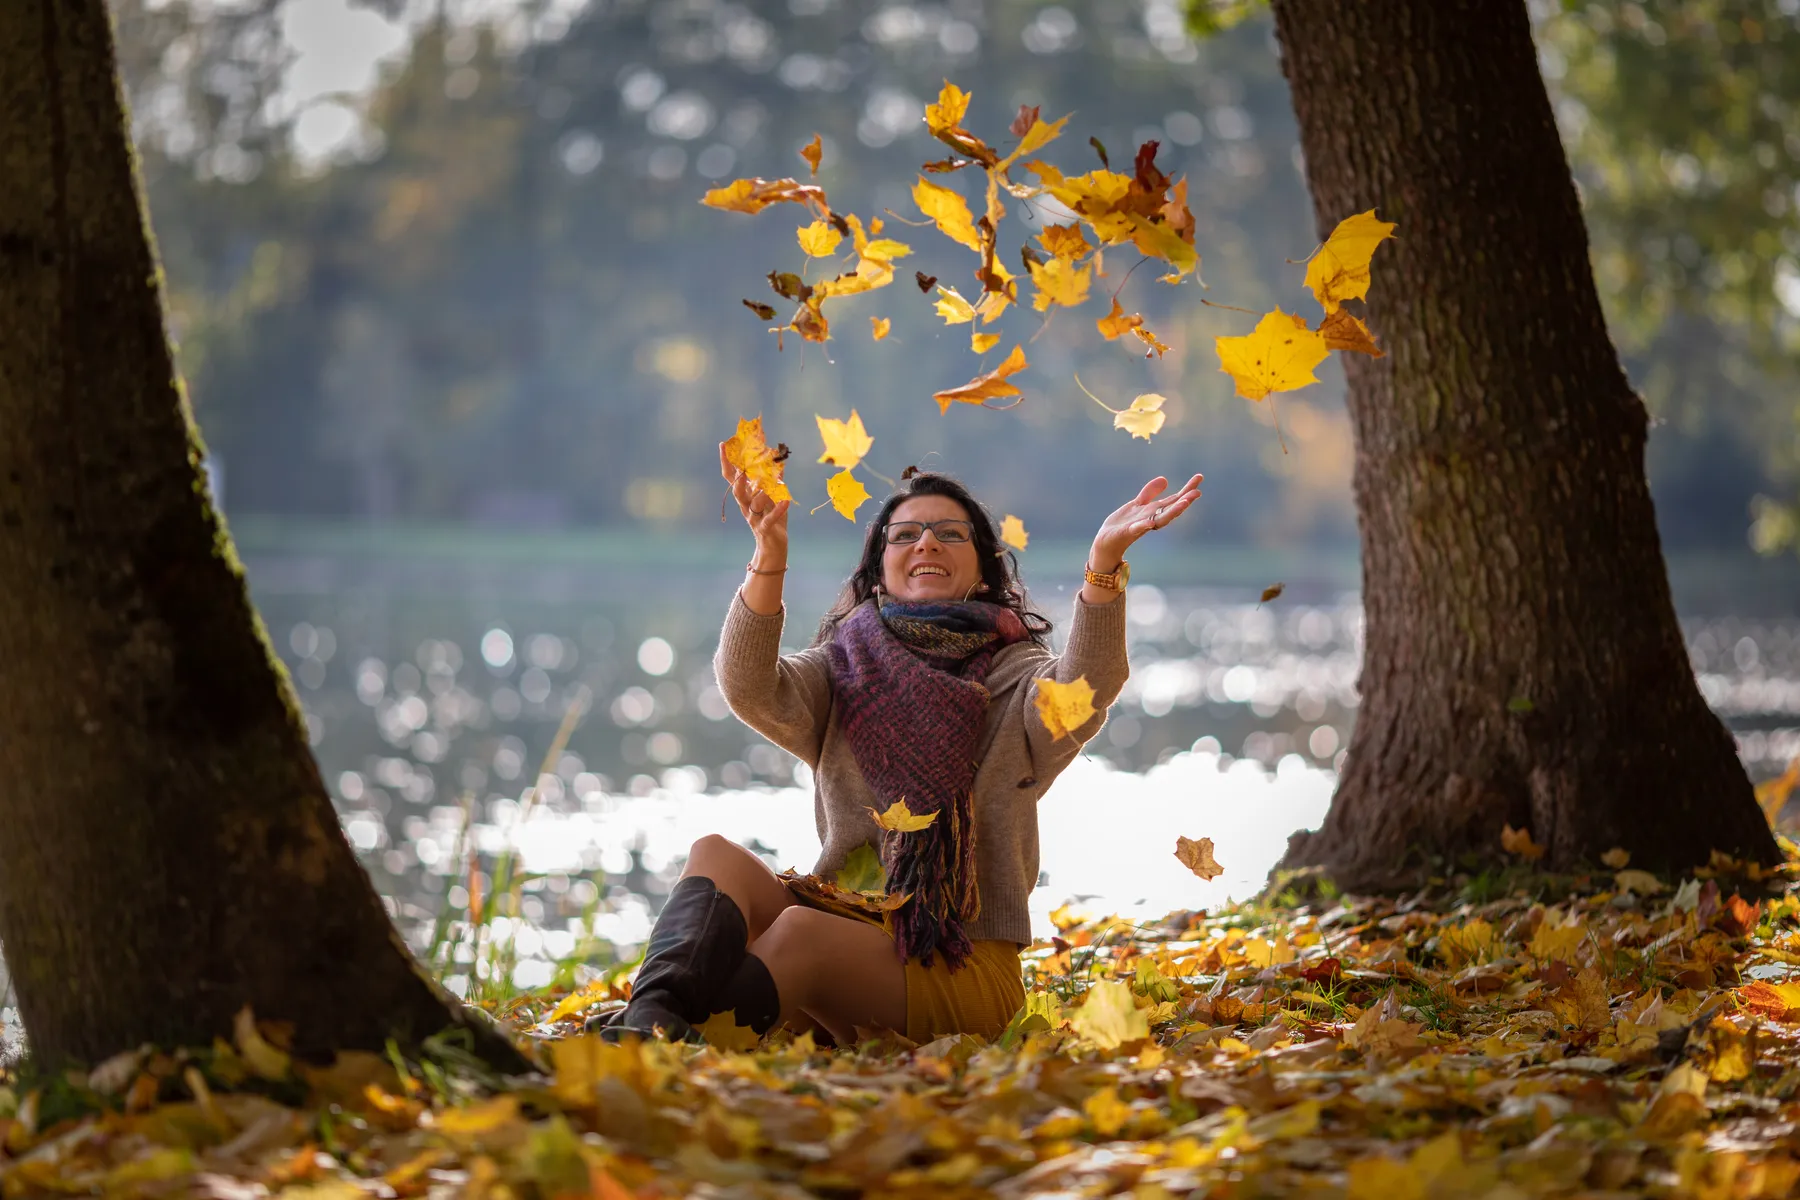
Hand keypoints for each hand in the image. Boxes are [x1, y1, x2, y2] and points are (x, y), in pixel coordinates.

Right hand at [719, 441, 790, 562]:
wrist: (773, 546)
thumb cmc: (772, 518)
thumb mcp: (773, 497)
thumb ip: (774, 480)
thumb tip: (779, 461)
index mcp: (746, 496)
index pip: (732, 477)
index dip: (727, 462)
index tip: (723, 444)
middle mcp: (746, 506)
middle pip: (737, 490)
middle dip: (737, 477)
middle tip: (741, 464)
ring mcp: (754, 518)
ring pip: (753, 504)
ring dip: (760, 492)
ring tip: (769, 481)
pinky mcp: (765, 528)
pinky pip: (770, 518)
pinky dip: (778, 510)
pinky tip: (786, 501)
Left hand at [1090, 473, 1202, 568]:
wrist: (1106, 542)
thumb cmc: (1122, 524)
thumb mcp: (1137, 504)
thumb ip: (1150, 493)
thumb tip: (1165, 479)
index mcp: (1154, 511)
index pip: (1174, 499)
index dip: (1187, 489)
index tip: (1199, 477)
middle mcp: (1151, 519)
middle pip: (1171, 509)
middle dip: (1185, 501)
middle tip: (1197, 492)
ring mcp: (1140, 526)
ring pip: (1160, 519)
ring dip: (1173, 512)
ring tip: (1185, 502)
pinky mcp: (1127, 532)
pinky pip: (1137, 528)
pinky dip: (1144, 525)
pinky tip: (1150, 522)